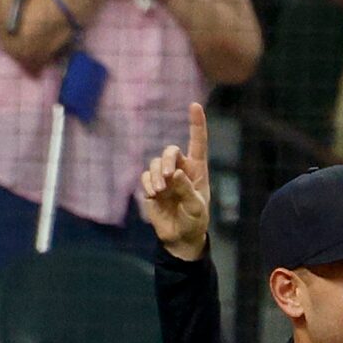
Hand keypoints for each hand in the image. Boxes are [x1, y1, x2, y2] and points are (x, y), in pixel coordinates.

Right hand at [137, 101, 209, 260]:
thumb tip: (174, 173)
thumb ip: (187, 190)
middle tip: (167, 177)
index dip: (196, 124)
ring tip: (160, 191)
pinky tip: (154, 194)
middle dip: (167, 159)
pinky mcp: (151, 186)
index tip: (195, 105)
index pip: (198, 143)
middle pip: (171, 150)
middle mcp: (180, 169)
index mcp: (197, 170)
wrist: (181, 237)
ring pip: (155, 163)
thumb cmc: (195, 220)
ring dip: (156, 175)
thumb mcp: (197, 207)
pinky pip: (145, 176)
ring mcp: (164, 177)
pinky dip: (148, 183)